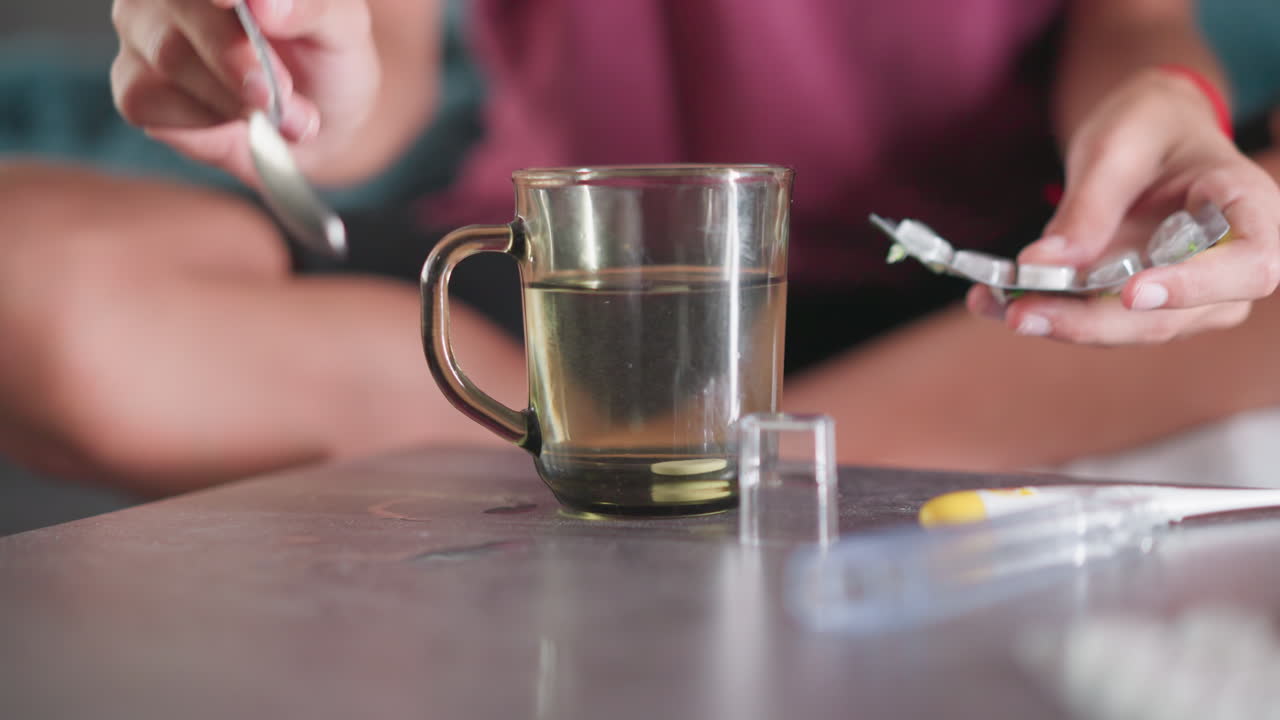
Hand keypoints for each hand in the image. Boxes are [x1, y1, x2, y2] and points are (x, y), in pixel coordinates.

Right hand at [110, 0, 377, 183]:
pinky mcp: (132, 85)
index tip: (232, 2)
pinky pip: (150, 99)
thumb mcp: (342, 26)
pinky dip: (207, 121)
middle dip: (234, 55)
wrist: (320, 119)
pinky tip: (241, 123)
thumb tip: (264, 3)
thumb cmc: (326, 56)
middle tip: (277, 94)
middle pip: (181, 6)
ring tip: (288, 118)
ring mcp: (141, 29)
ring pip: (170, 57)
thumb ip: (311, 5)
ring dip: (234, 99)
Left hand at [967, 69, 1279, 344]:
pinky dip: (1045, 312)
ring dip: (1058, 323)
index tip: (1134, 292)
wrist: (1147, 134)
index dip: (1197, 286)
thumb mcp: (1118, 144)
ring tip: (991, 301)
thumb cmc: (1150, 126)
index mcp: (1248, 208)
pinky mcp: (1141, 306)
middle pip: (1172, 316)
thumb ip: (1090, 204)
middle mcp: (1229, 265)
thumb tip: (1043, 264)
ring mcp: (1188, 296)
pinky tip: (990, 300)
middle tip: (1021, 312)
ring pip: (1127, 329)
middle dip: (1091, 322)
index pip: (1251, 265)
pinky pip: (1096, 320)